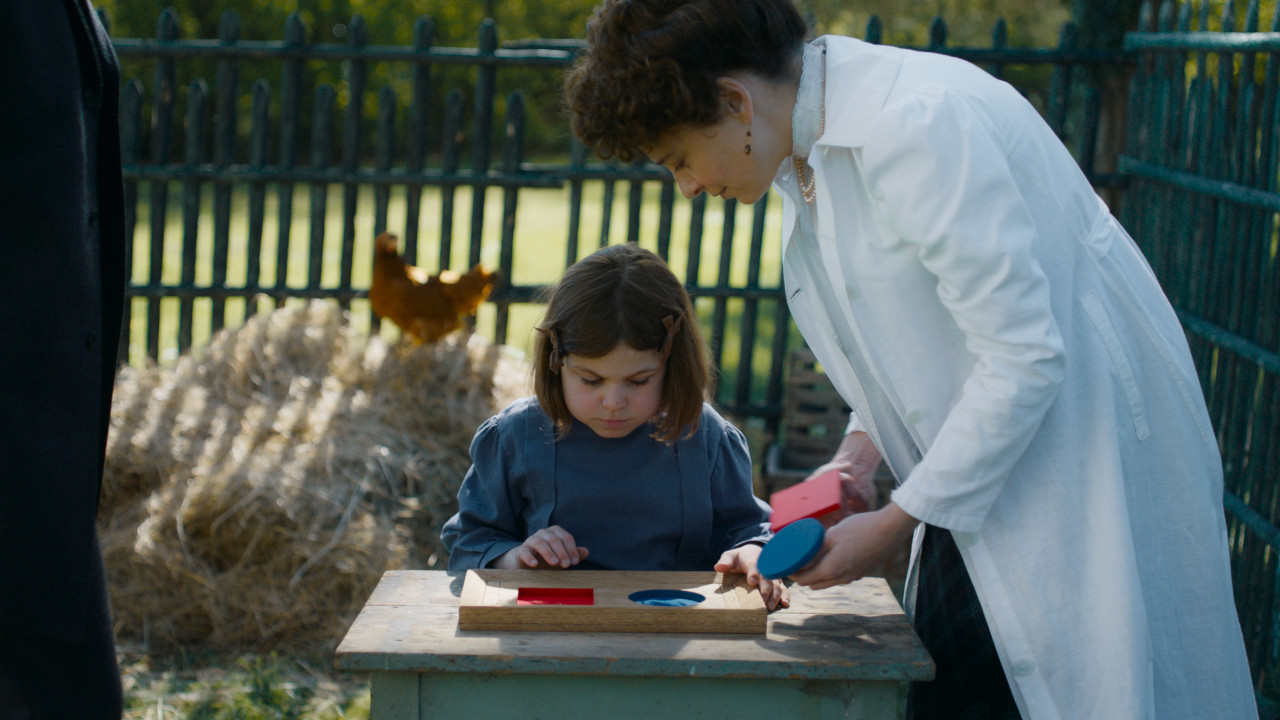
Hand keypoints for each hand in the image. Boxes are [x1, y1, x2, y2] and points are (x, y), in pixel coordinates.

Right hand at [493, 525, 588, 568]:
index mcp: (555, 533)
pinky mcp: (521, 550)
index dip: (572, 549)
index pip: (566, 538)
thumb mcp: (562, 557)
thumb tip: (586, 552)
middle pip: (554, 539)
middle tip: (566, 565)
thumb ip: (573, 554)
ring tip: (554, 563)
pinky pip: (524, 551)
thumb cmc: (547, 559)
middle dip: (562, 552)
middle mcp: (543, 534)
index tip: (575, 562)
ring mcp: (531, 540)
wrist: (526, 563)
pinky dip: (529, 557)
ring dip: (548, 552)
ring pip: (540, 542)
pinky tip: (534, 565)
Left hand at [714, 544, 789, 609]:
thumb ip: (725, 562)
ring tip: (770, 606)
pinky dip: (785, 596)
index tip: (751, 581)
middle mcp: (766, 569)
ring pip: (777, 586)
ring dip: (774, 596)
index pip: (753, 566)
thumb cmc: (740, 558)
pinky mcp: (777, 583)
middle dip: (766, 589)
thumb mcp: (730, 556)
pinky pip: (784, 589)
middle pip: (767, 579)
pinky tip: (784, 604)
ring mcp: (773, 576)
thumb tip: (718, 567)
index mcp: (752, 561)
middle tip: (762, 601)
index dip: (753, 574)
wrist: (755, 553)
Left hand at [789, 502, 917, 589]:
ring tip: (814, 556)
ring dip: (818, 573)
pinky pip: (841, 577)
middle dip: (803, 575)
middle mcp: (843, 578)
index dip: (792, 574)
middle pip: (815, 585)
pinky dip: (832, 570)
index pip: (804, 581)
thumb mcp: (833, 535)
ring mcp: (854, 577)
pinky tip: (833, 555)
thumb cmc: (861, 529)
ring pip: (828, 582)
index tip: (785, 564)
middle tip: (798, 560)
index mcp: (832, 570)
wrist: (891, 530)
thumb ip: (815, 549)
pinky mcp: (863, 572)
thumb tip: (799, 556)